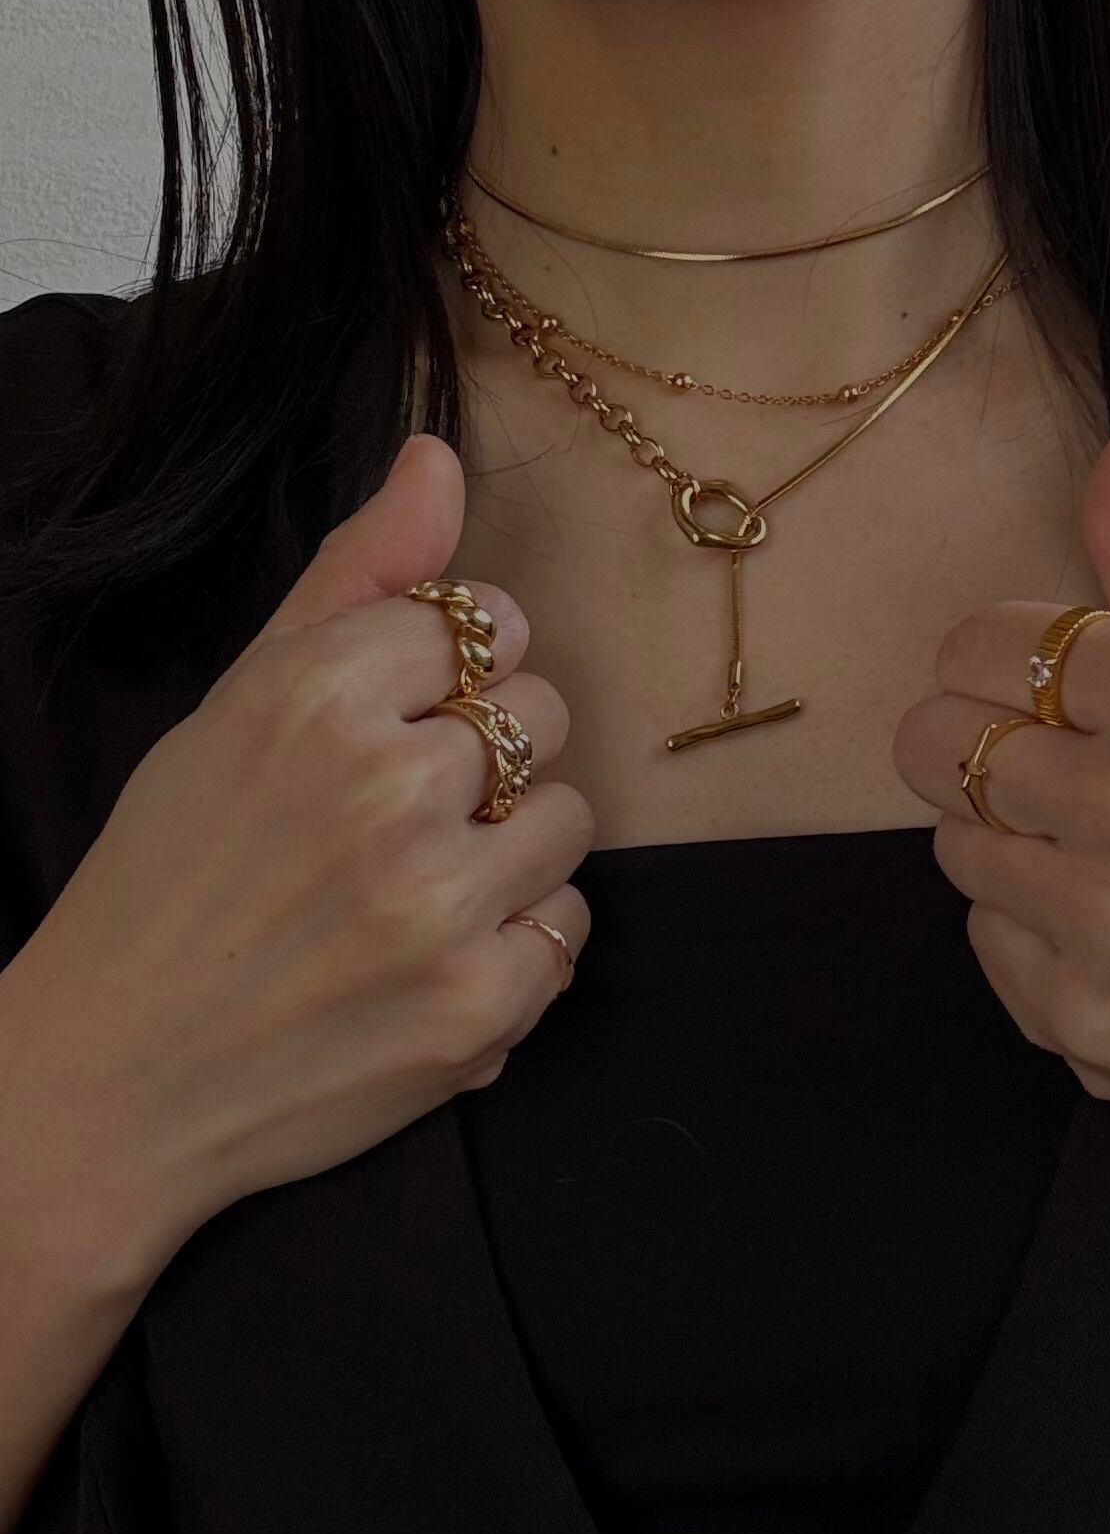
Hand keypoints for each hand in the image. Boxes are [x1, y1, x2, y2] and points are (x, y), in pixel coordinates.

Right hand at [0, 435, 593, 1284]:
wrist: (114, 1079)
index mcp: (317, 692)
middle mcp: (387, 789)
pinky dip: (518, 942)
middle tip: (397, 811)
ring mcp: (439, 907)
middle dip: (486, 752)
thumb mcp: (239, 702)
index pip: (489, 620)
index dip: (446, 672)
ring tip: (414, 885)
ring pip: (571, 817)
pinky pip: (572, 926)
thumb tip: (438, 455)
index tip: (391, 719)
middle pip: (545, 711)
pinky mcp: (476, 1008)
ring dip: (509, 848)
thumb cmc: (174, 873)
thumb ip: (355, 576)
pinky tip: (431, 955)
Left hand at [892, 416, 1109, 1176]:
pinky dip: (1038, 939)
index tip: (1049, 694)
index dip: (1007, 667)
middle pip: (934, 741)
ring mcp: (1103, 927)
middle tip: (1062, 778)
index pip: (976, 641)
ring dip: (1015, 847)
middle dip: (989, 750)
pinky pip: (988, 942)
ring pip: (954, 845)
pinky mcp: (1084, 1025)